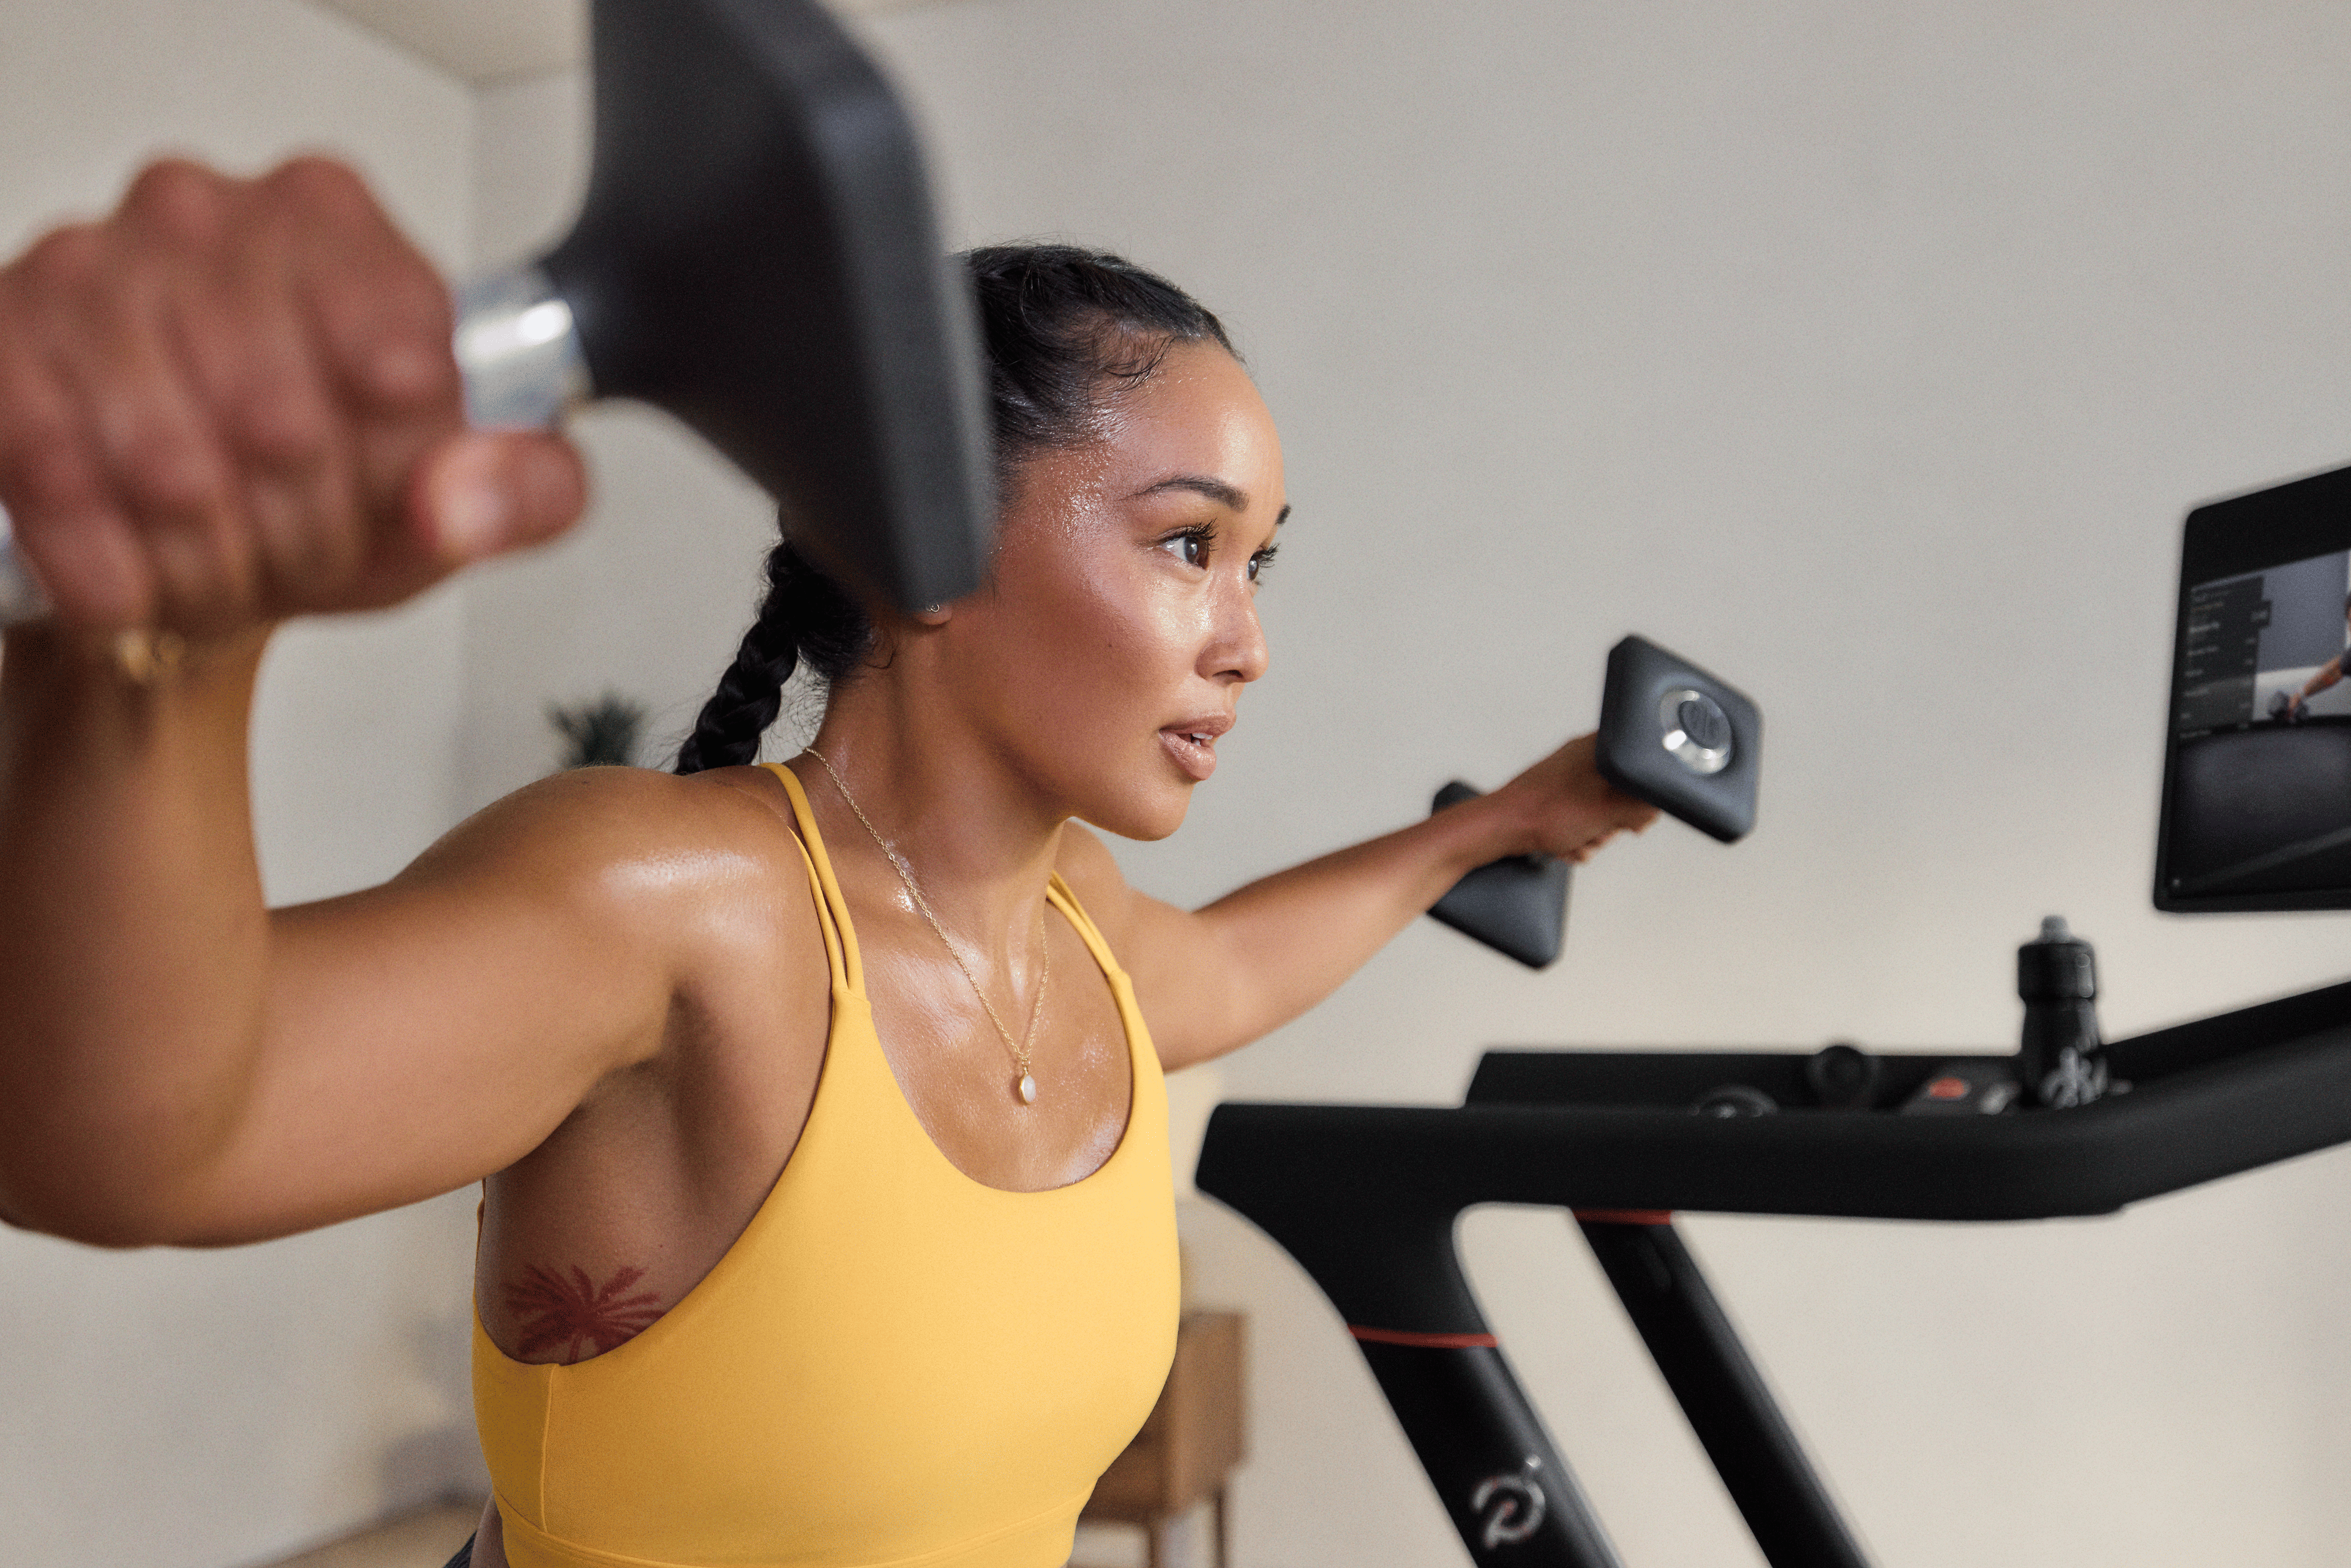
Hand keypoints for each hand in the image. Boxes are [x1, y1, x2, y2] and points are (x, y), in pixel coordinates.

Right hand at [0, 157, 585, 636]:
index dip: (395, 473)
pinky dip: (111, 573)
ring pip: (170, 467)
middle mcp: (205, 213)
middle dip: (304, 536)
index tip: (389, 503)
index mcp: (336, 222)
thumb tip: (462, 497)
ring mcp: (85, 266)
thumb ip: (525, 489)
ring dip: (209, 565)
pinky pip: (56, 480)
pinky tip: (138, 591)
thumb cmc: (339, 491)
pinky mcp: (1, 340)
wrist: (204, 539)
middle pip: (282, 424)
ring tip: (225, 578)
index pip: (398, 359)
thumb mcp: (473, 493)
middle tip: (301, 559)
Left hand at [1495, 733, 1660, 863]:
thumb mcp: (1608, 809)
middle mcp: (1581, 762)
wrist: (1501, 828)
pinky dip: (1574, 840)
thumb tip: (1654, 808)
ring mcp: (1566, 783)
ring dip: (1591, 836)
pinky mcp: (1554, 804)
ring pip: (1599, 816)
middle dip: (1611, 824)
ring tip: (1576, 838)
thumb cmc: (1544, 811)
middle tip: (1599, 829)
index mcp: (1596, 749)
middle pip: (1620, 798)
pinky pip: (1579, 825)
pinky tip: (1564, 845)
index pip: (1636, 766)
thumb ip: (1640, 807)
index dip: (1640, 796)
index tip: (1633, 814)